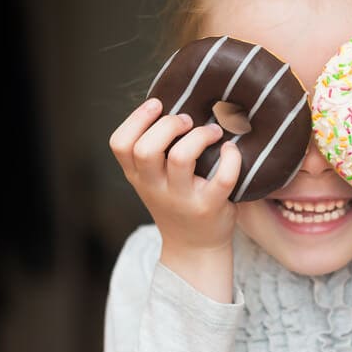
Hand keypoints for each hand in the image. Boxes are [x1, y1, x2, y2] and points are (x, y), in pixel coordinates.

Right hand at [109, 98, 242, 255]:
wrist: (194, 248)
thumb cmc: (176, 203)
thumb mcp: (153, 182)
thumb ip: (153, 152)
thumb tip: (173, 104)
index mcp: (139, 177)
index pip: (120, 145)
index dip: (136, 119)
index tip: (158, 104)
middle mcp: (156, 188)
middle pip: (146, 149)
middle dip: (168, 125)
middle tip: (187, 120)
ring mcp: (182, 199)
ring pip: (181, 159)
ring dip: (199, 136)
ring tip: (212, 132)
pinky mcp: (209, 207)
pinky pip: (222, 178)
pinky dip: (231, 159)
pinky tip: (231, 151)